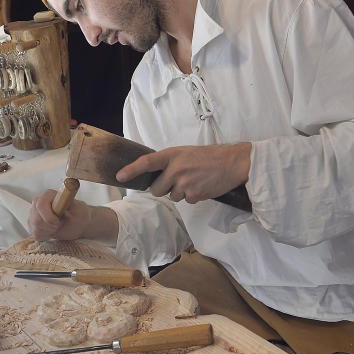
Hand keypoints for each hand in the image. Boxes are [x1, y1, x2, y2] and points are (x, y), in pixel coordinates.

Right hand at [28, 190, 91, 240]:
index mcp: (49, 195)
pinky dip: (45, 236)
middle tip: (59, 225)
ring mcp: (34, 214)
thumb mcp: (79, 209)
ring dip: (48, 231)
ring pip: (34, 226)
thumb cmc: (79, 215)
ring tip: (57, 227)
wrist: (78, 224)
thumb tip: (69, 188)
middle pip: (35, 218)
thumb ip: (70, 201)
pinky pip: (35, 234)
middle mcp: (38, 202)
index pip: (40, 204)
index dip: (49, 217)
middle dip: (49, 226)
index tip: (59, 222)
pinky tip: (52, 231)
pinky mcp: (33, 224)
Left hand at [115, 143, 250, 203]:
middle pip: (157, 189)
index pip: (147, 162)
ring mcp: (185, 183)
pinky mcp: (194, 195)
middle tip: (177, 181)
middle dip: (164, 188)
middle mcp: (176, 169)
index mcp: (173, 155)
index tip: (120, 177)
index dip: (132, 170)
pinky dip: (193, 197)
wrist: (233, 163)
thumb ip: (171, 162)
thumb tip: (157, 174)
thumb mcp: (187, 152)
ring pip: (172, 197)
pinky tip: (202, 186)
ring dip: (180, 193)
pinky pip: (187, 201)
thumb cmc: (210, 156)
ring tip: (195, 181)